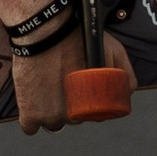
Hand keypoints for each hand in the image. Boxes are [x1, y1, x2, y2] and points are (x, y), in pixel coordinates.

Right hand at [11, 40, 136, 134]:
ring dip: (50, 113)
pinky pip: (30, 127)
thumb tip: (127, 94)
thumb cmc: (79, 37)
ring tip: (46, 90)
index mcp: (93, 108)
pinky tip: (32, 107)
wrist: (45, 28)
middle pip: (71, 119)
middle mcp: (72, 117)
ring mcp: (49, 117)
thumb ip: (126, 75)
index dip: (87, 105)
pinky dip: (31, 121)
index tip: (80, 92)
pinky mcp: (29, 113)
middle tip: (62, 84)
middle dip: (69, 106)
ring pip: (51, 123)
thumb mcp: (114, 51)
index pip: (93, 116)